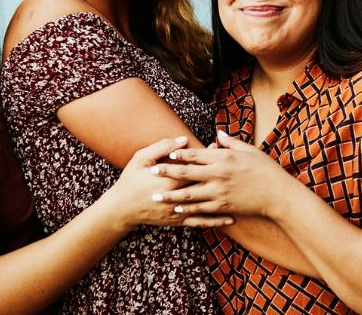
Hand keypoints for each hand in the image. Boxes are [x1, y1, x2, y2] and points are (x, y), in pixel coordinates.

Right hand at [106, 137, 233, 228]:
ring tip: (241, 192)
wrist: (121, 209)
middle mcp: (176, 196)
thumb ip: (162, 147)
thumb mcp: (141, 158)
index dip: (209, 157)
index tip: (219, 147)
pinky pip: (200, 222)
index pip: (195, 166)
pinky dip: (216, 221)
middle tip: (233, 166)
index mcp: (169, 179)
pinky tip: (229, 219)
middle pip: (204, 183)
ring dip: (223, 198)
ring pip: (206, 204)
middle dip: (219, 175)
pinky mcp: (177, 221)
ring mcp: (178, 211)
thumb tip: (183, 140)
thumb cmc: (130, 180)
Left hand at [150, 131, 299, 219]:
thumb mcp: (250, 150)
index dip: (179, 153)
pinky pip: (201, 208)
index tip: (166, 152)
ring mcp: (219, 192)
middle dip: (167, 172)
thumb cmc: (266, 169)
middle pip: (187, 172)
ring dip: (171, 195)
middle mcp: (218, 174)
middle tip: (151, 172)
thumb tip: (218, 134)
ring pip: (189, 194)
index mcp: (224, 158)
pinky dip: (187, 209)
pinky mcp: (222, 206)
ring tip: (156, 196)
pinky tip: (177, 209)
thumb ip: (231, 142)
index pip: (196, 154)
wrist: (277, 194)